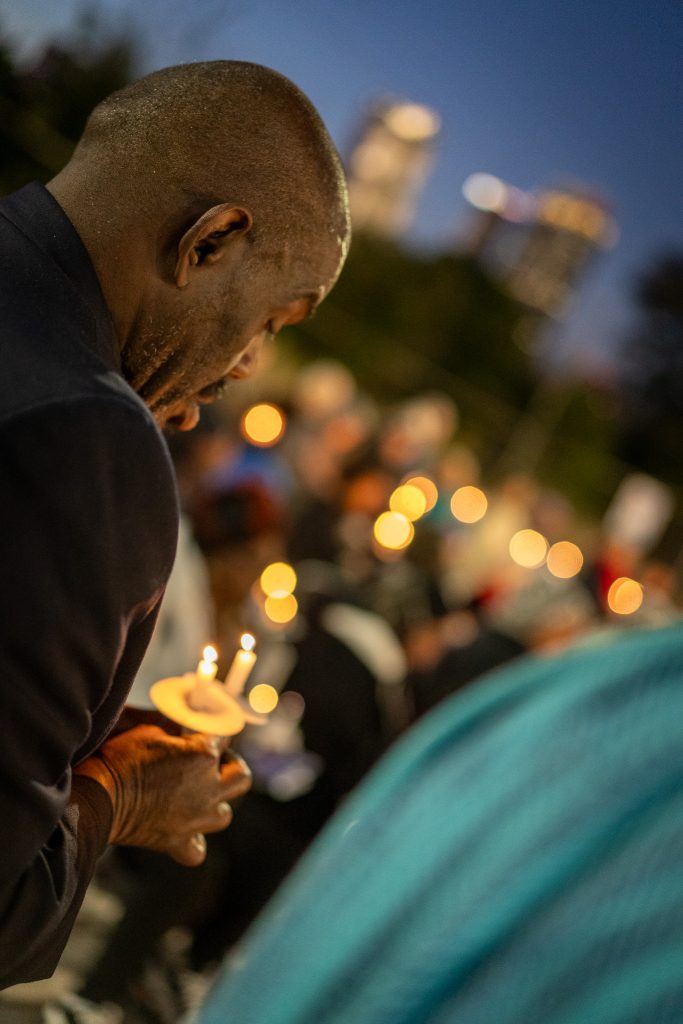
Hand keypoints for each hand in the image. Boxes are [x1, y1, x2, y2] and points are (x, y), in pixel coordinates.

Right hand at [74, 725, 250, 865]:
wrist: (97, 796)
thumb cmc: (121, 757)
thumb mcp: (150, 729)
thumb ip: (176, 727)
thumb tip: (184, 723)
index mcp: (203, 754)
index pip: (224, 735)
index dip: (215, 732)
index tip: (206, 731)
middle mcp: (209, 788)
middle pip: (241, 777)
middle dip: (231, 767)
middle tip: (214, 764)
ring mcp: (196, 818)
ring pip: (224, 814)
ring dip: (214, 804)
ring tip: (196, 796)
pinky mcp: (178, 841)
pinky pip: (197, 850)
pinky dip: (193, 842)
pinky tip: (183, 831)